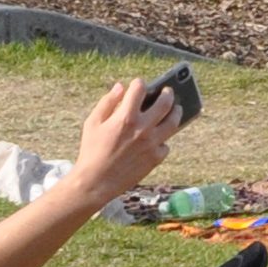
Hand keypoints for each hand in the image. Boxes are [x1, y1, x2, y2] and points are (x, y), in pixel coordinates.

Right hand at [69, 76, 180, 195]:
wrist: (95, 182)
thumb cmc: (91, 151)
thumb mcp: (92, 123)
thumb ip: (107, 102)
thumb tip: (120, 86)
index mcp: (126, 117)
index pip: (139, 89)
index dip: (139, 83)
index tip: (139, 84)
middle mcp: (142, 128)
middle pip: (165, 102)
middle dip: (168, 93)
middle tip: (167, 91)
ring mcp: (152, 143)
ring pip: (174, 122)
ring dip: (176, 112)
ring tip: (175, 109)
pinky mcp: (156, 158)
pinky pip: (166, 144)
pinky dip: (163, 140)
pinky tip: (159, 138)